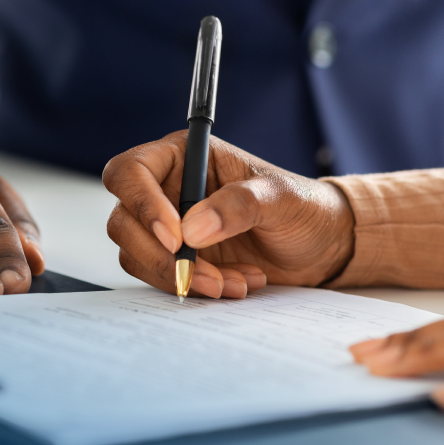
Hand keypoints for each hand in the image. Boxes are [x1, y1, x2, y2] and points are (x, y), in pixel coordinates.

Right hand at [103, 131, 354, 298]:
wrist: (319, 245)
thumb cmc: (302, 207)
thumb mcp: (281, 198)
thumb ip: (239, 205)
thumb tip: (192, 230)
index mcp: (185, 156)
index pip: (131, 171)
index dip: (142, 204)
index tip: (177, 238)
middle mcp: (168, 190)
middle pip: (124, 221)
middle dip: (163, 256)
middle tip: (206, 274)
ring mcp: (170, 227)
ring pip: (139, 255)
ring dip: (184, 277)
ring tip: (235, 281)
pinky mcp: (179, 259)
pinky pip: (163, 278)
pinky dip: (194, 287)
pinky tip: (236, 283)